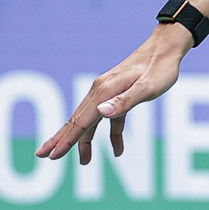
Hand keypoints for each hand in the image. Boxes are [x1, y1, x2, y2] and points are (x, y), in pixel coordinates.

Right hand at [39, 23, 190, 165]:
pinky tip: (118, 150)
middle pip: (76, 121)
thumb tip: (100, 113)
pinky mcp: (118, 95)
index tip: (51, 155)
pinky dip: (112, 135)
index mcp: (104, 92)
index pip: (80, 122)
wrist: (166, 47)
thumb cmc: (160, 68)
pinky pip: (110, 119)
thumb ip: (124, 102)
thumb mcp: (146, 88)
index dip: (66, 141)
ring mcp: (107, 93)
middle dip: (60, 140)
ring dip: (85, 141)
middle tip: (42, 156)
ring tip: (84, 162)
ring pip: (90, 121)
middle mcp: (100, 92)